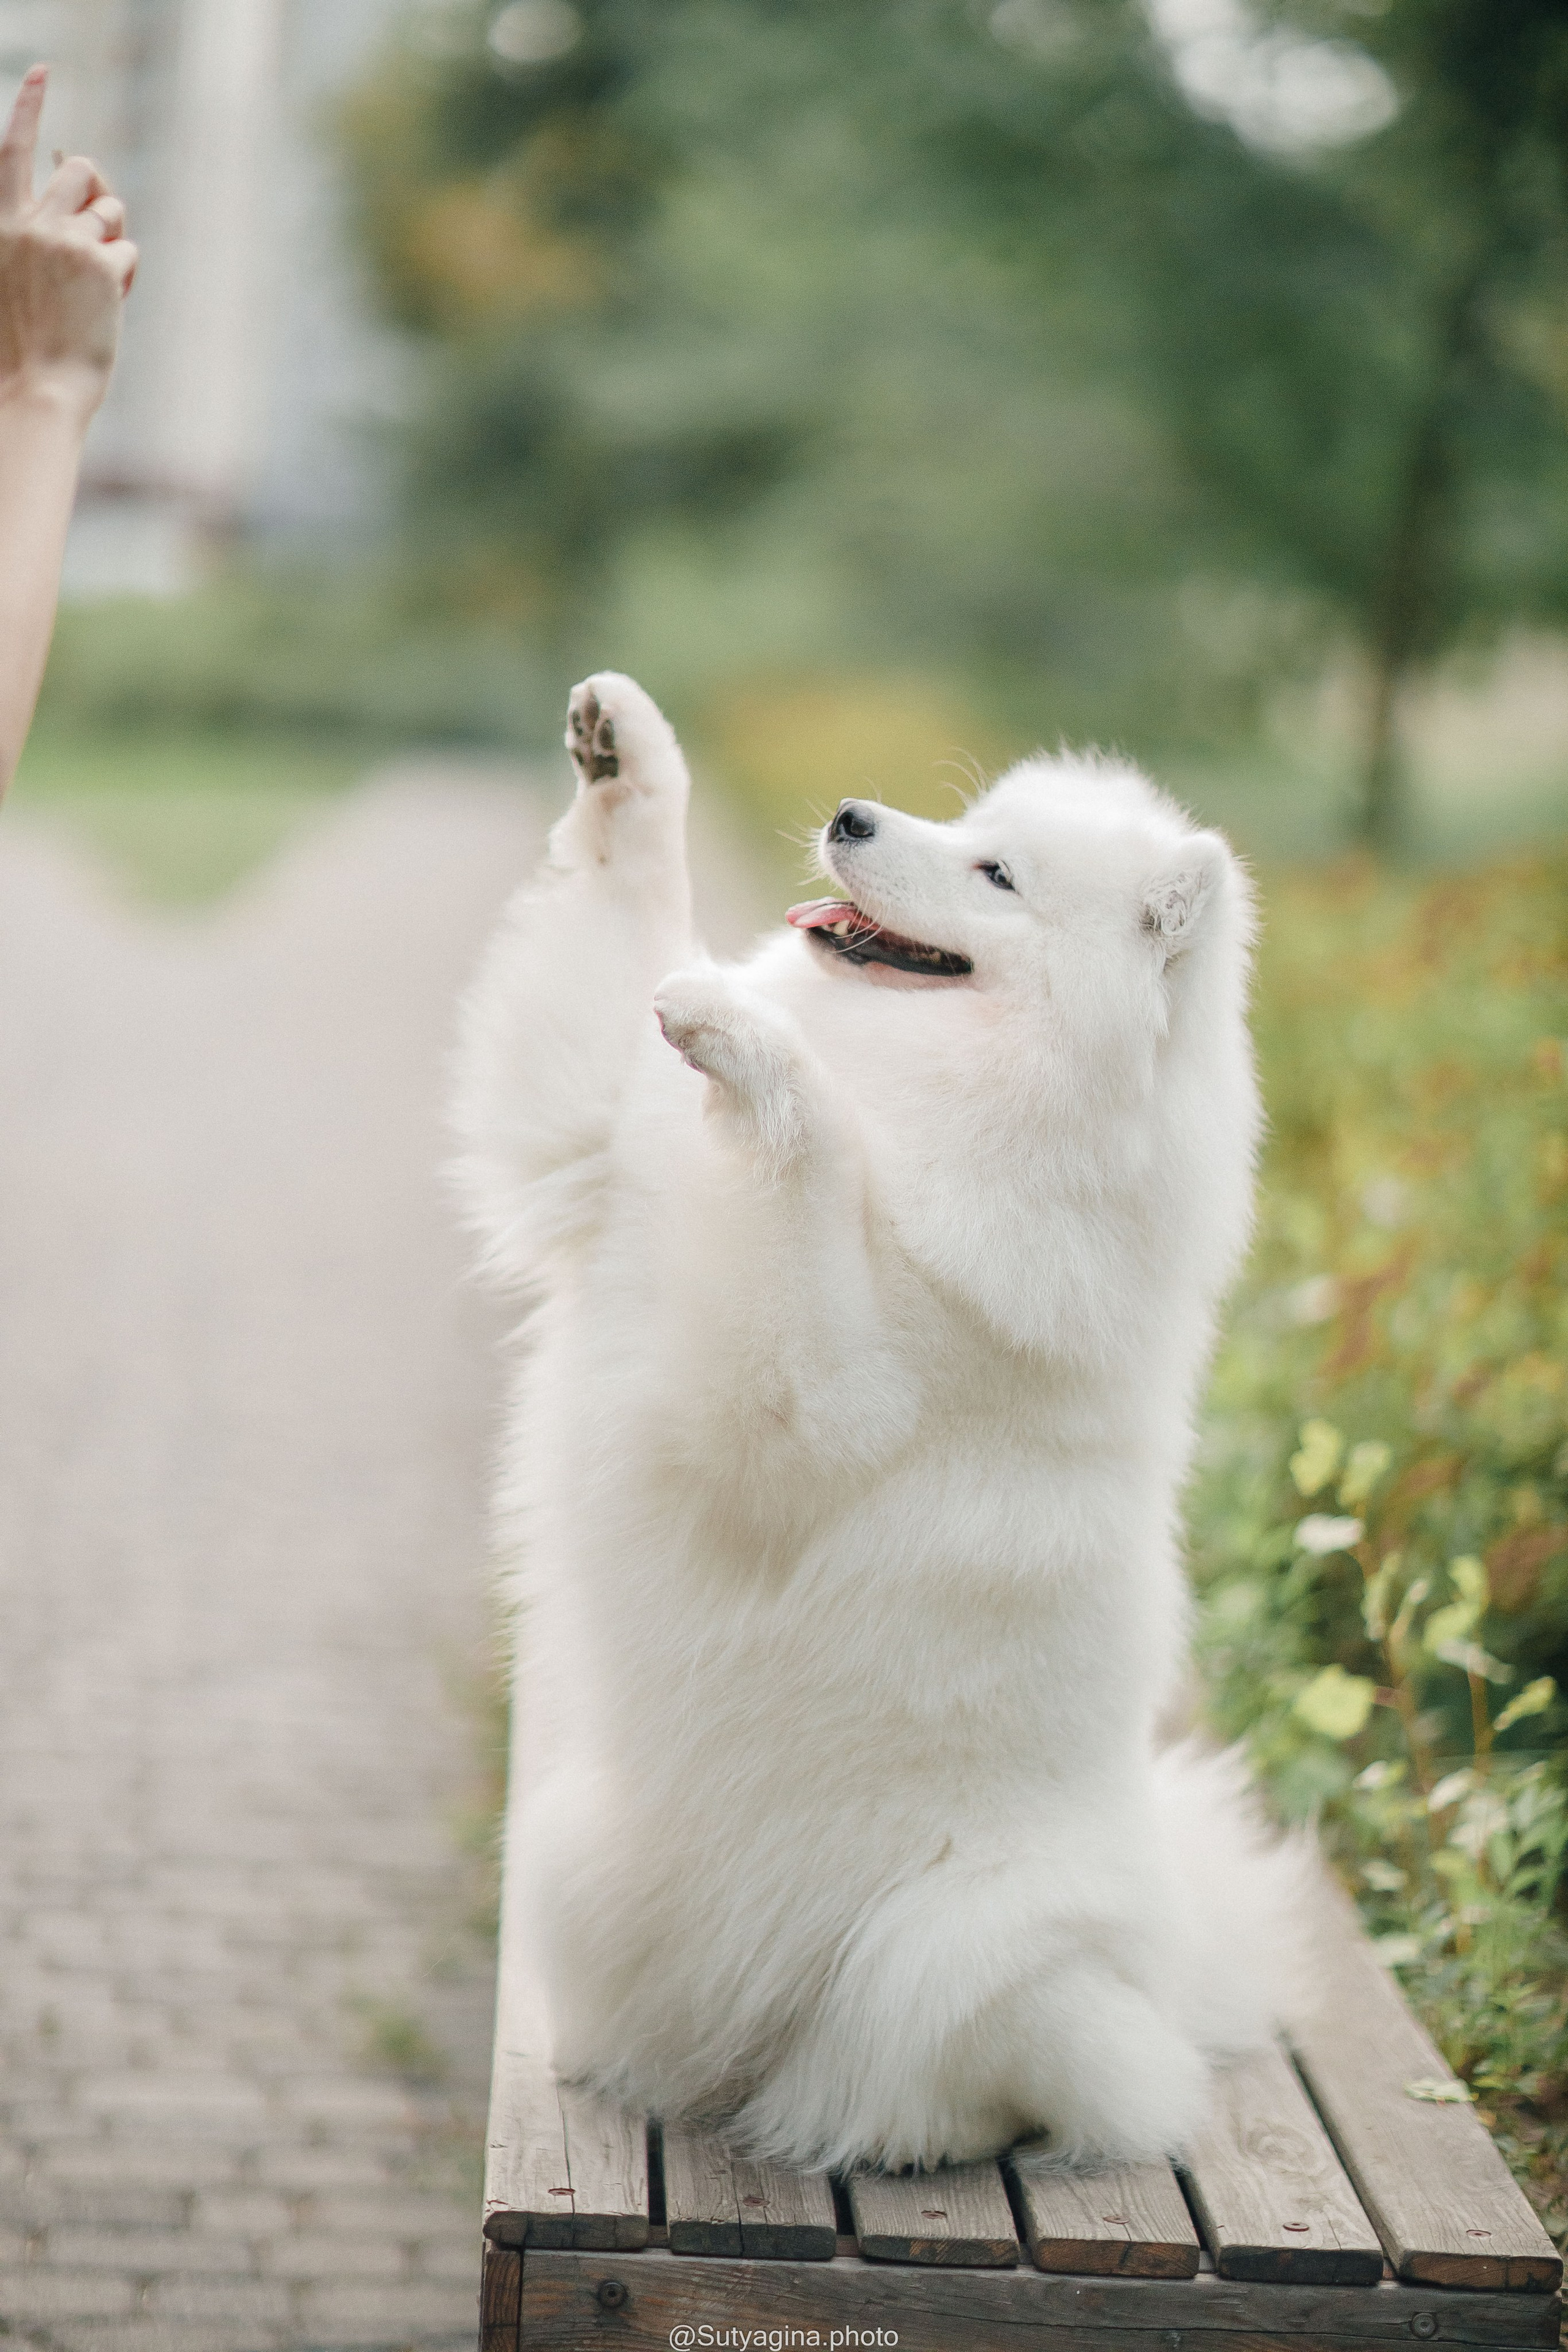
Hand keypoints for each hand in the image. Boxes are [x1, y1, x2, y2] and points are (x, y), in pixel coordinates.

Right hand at [0, 66, 137, 421]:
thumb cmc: (23, 345)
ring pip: (110, 210)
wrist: (35, 389)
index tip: (42, 72)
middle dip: (95, 189)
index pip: (10, 151)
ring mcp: (64, 239)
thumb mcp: (14, 277)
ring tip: (92, 289)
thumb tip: (68, 181)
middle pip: (79, 170)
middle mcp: (29, 222)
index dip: (27, 108)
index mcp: (0, 225)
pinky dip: (123, 280)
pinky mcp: (99, 262)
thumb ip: (37, 232)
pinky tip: (104, 307)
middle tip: (94, 232)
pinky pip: (127, 252)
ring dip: (110, 242)